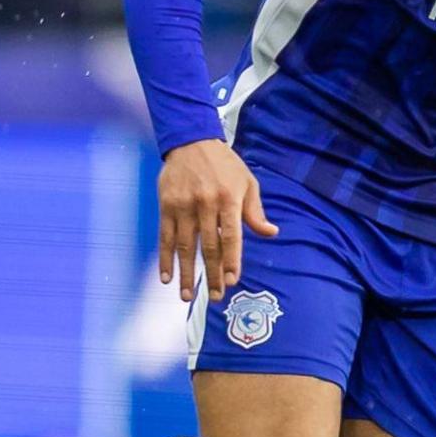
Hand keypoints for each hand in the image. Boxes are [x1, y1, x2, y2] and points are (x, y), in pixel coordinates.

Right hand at [158, 139, 278, 302]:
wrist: (191, 140)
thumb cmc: (225, 164)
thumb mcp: (247, 182)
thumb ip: (255, 211)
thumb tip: (270, 233)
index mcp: (229, 199)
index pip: (231, 236)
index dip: (231, 260)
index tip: (231, 280)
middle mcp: (206, 204)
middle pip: (209, 246)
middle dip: (212, 274)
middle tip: (215, 296)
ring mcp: (183, 206)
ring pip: (184, 246)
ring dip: (186, 273)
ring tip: (187, 296)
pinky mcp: (166, 205)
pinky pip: (164, 237)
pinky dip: (164, 258)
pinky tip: (166, 276)